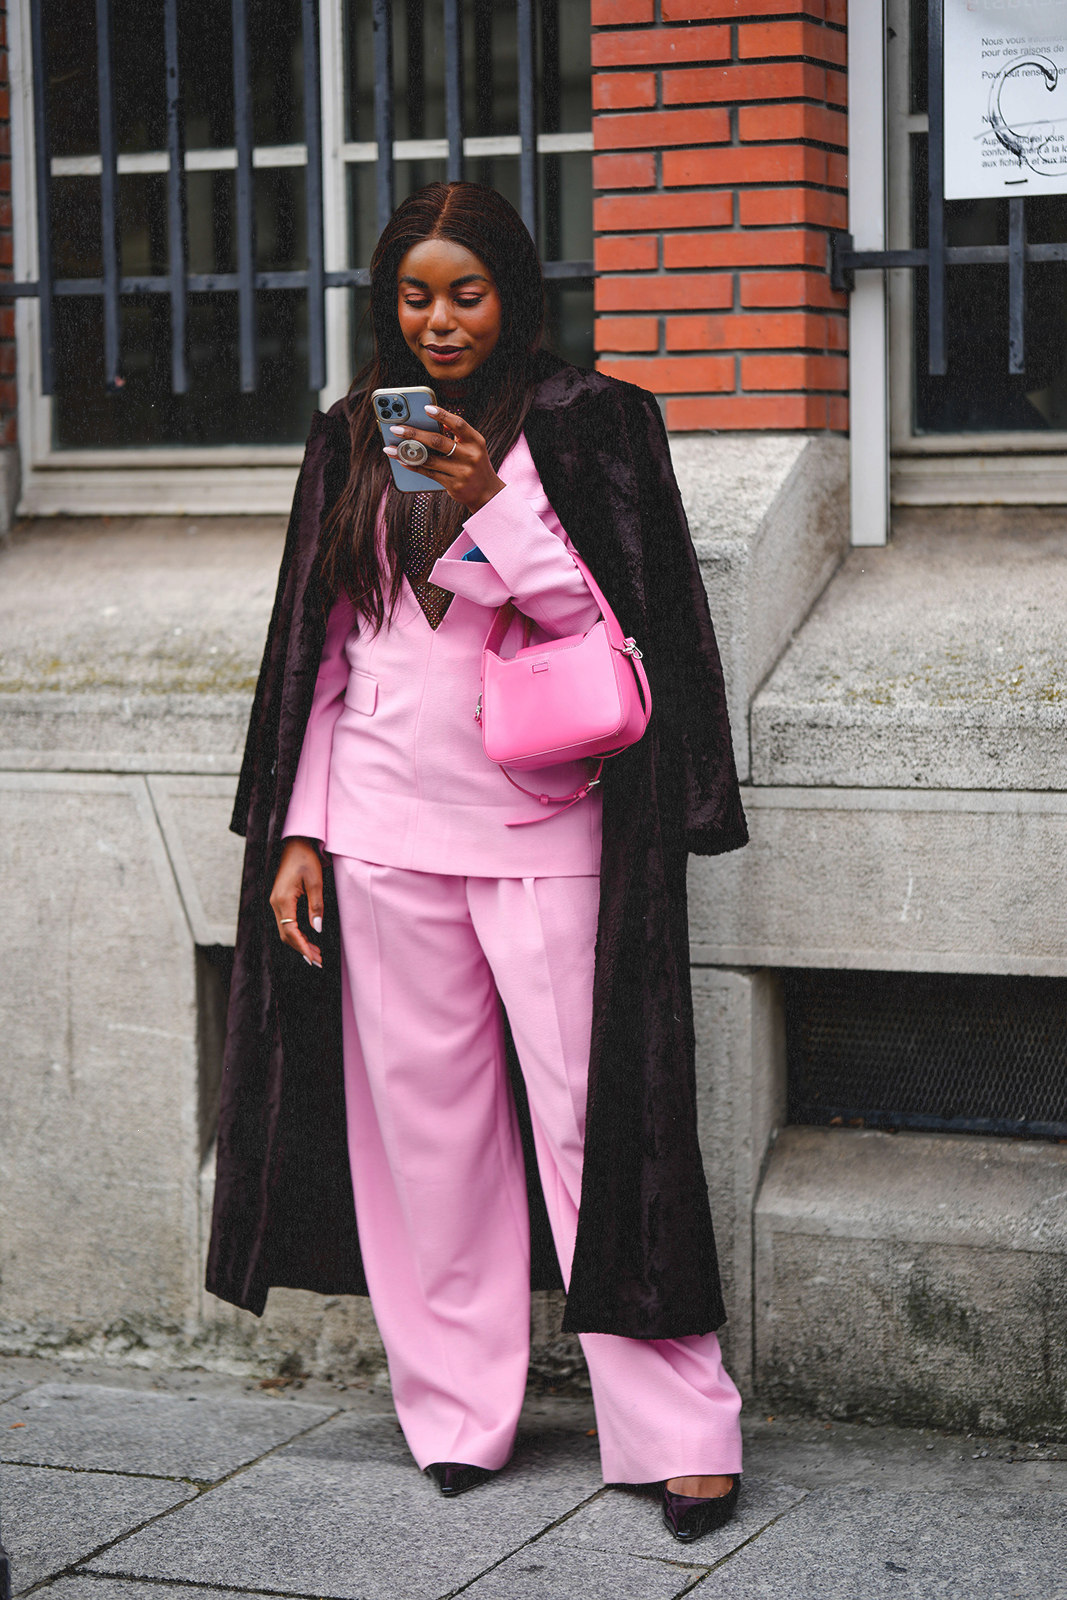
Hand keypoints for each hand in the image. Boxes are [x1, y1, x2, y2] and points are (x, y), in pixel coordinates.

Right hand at [269, 837, 322, 967]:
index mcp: (283, 899)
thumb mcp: (316, 881)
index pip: (290, 931)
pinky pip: (286, 922)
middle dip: (302, 949)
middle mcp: (275, 903)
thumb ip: (316, 906)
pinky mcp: (279, 900)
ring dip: (300, 943)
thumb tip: (317, 929)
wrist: (294, 844)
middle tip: (319, 961)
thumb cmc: (305, 859)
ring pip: (285, 930)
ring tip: (316, 954)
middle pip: (286, 934)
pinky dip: (296, 933)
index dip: (302, 947)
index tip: (314, 959)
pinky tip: (308, 938)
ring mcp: (276, 902)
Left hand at [383, 405, 504, 512]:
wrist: (487, 493)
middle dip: (415, 434)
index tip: (426, 408)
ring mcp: (462, 472)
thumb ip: (456, 435)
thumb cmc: (475, 465)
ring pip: (430, 459)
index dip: (442, 415)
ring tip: (391, 448)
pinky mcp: (454, 486)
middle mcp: (470, 456)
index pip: (458, 424)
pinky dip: (414, 466)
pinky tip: (402, 461)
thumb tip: (432, 423)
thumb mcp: (472, 447)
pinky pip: (429, 474)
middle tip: (397, 428)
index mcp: (476, 441)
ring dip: (408, 453)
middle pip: (438, 441)